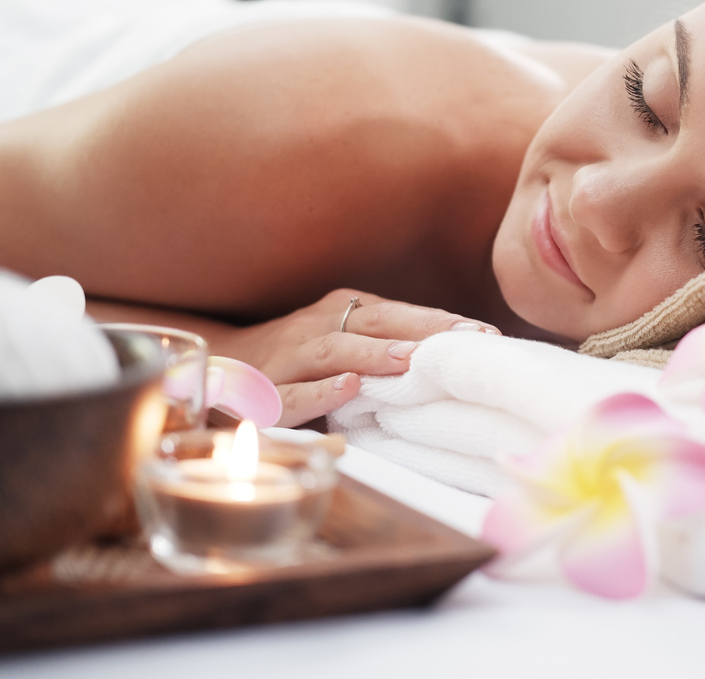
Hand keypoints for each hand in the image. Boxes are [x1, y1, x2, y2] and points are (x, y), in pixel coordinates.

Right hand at [214, 289, 498, 427]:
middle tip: (464, 342)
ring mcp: (289, 357)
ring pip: (333, 350)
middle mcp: (318, 327)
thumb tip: (454, 355)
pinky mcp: (265, 392)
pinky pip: (294, 392)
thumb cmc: (298, 358)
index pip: (398, 313)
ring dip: (374, 354)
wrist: (219, 364)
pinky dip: (322, 390)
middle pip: (374, 322)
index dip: (441, 321)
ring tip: (411, 360)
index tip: (486, 334)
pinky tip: (349, 389)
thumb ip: (388, 346)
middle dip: (421, 330)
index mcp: (342, 312)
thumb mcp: (343, 340)